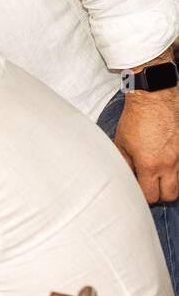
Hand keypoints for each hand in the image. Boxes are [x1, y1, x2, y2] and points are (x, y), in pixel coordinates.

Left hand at [115, 88, 178, 202]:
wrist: (155, 97)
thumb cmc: (136, 118)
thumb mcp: (122, 144)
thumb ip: (125, 164)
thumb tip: (128, 178)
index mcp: (150, 165)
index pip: (151, 196)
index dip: (144, 197)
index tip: (139, 192)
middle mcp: (170, 163)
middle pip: (171, 195)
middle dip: (160, 194)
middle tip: (151, 186)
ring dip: (170, 182)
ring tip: (159, 174)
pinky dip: (178, 169)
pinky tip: (167, 162)